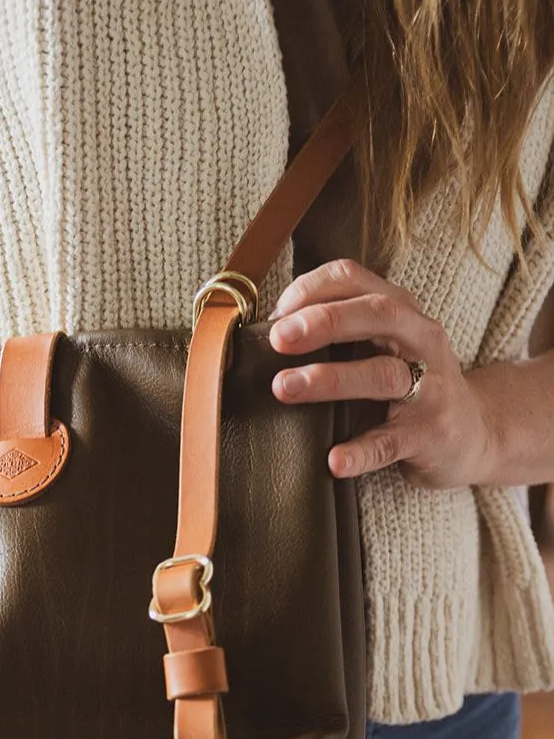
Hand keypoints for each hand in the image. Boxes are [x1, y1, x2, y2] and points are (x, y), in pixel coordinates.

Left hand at [267, 259, 493, 488]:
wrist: (474, 433)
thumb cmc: (406, 382)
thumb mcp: (378, 345)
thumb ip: (334, 332)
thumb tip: (264, 333)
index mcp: (399, 311)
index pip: (355, 279)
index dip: (312, 288)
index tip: (276, 312)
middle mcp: (420, 339)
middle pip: (376, 315)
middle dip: (324, 322)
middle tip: (278, 338)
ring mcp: (430, 388)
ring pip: (382, 375)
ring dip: (329, 379)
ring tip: (283, 388)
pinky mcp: (431, 435)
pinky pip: (391, 442)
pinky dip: (361, 450)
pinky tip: (333, 459)